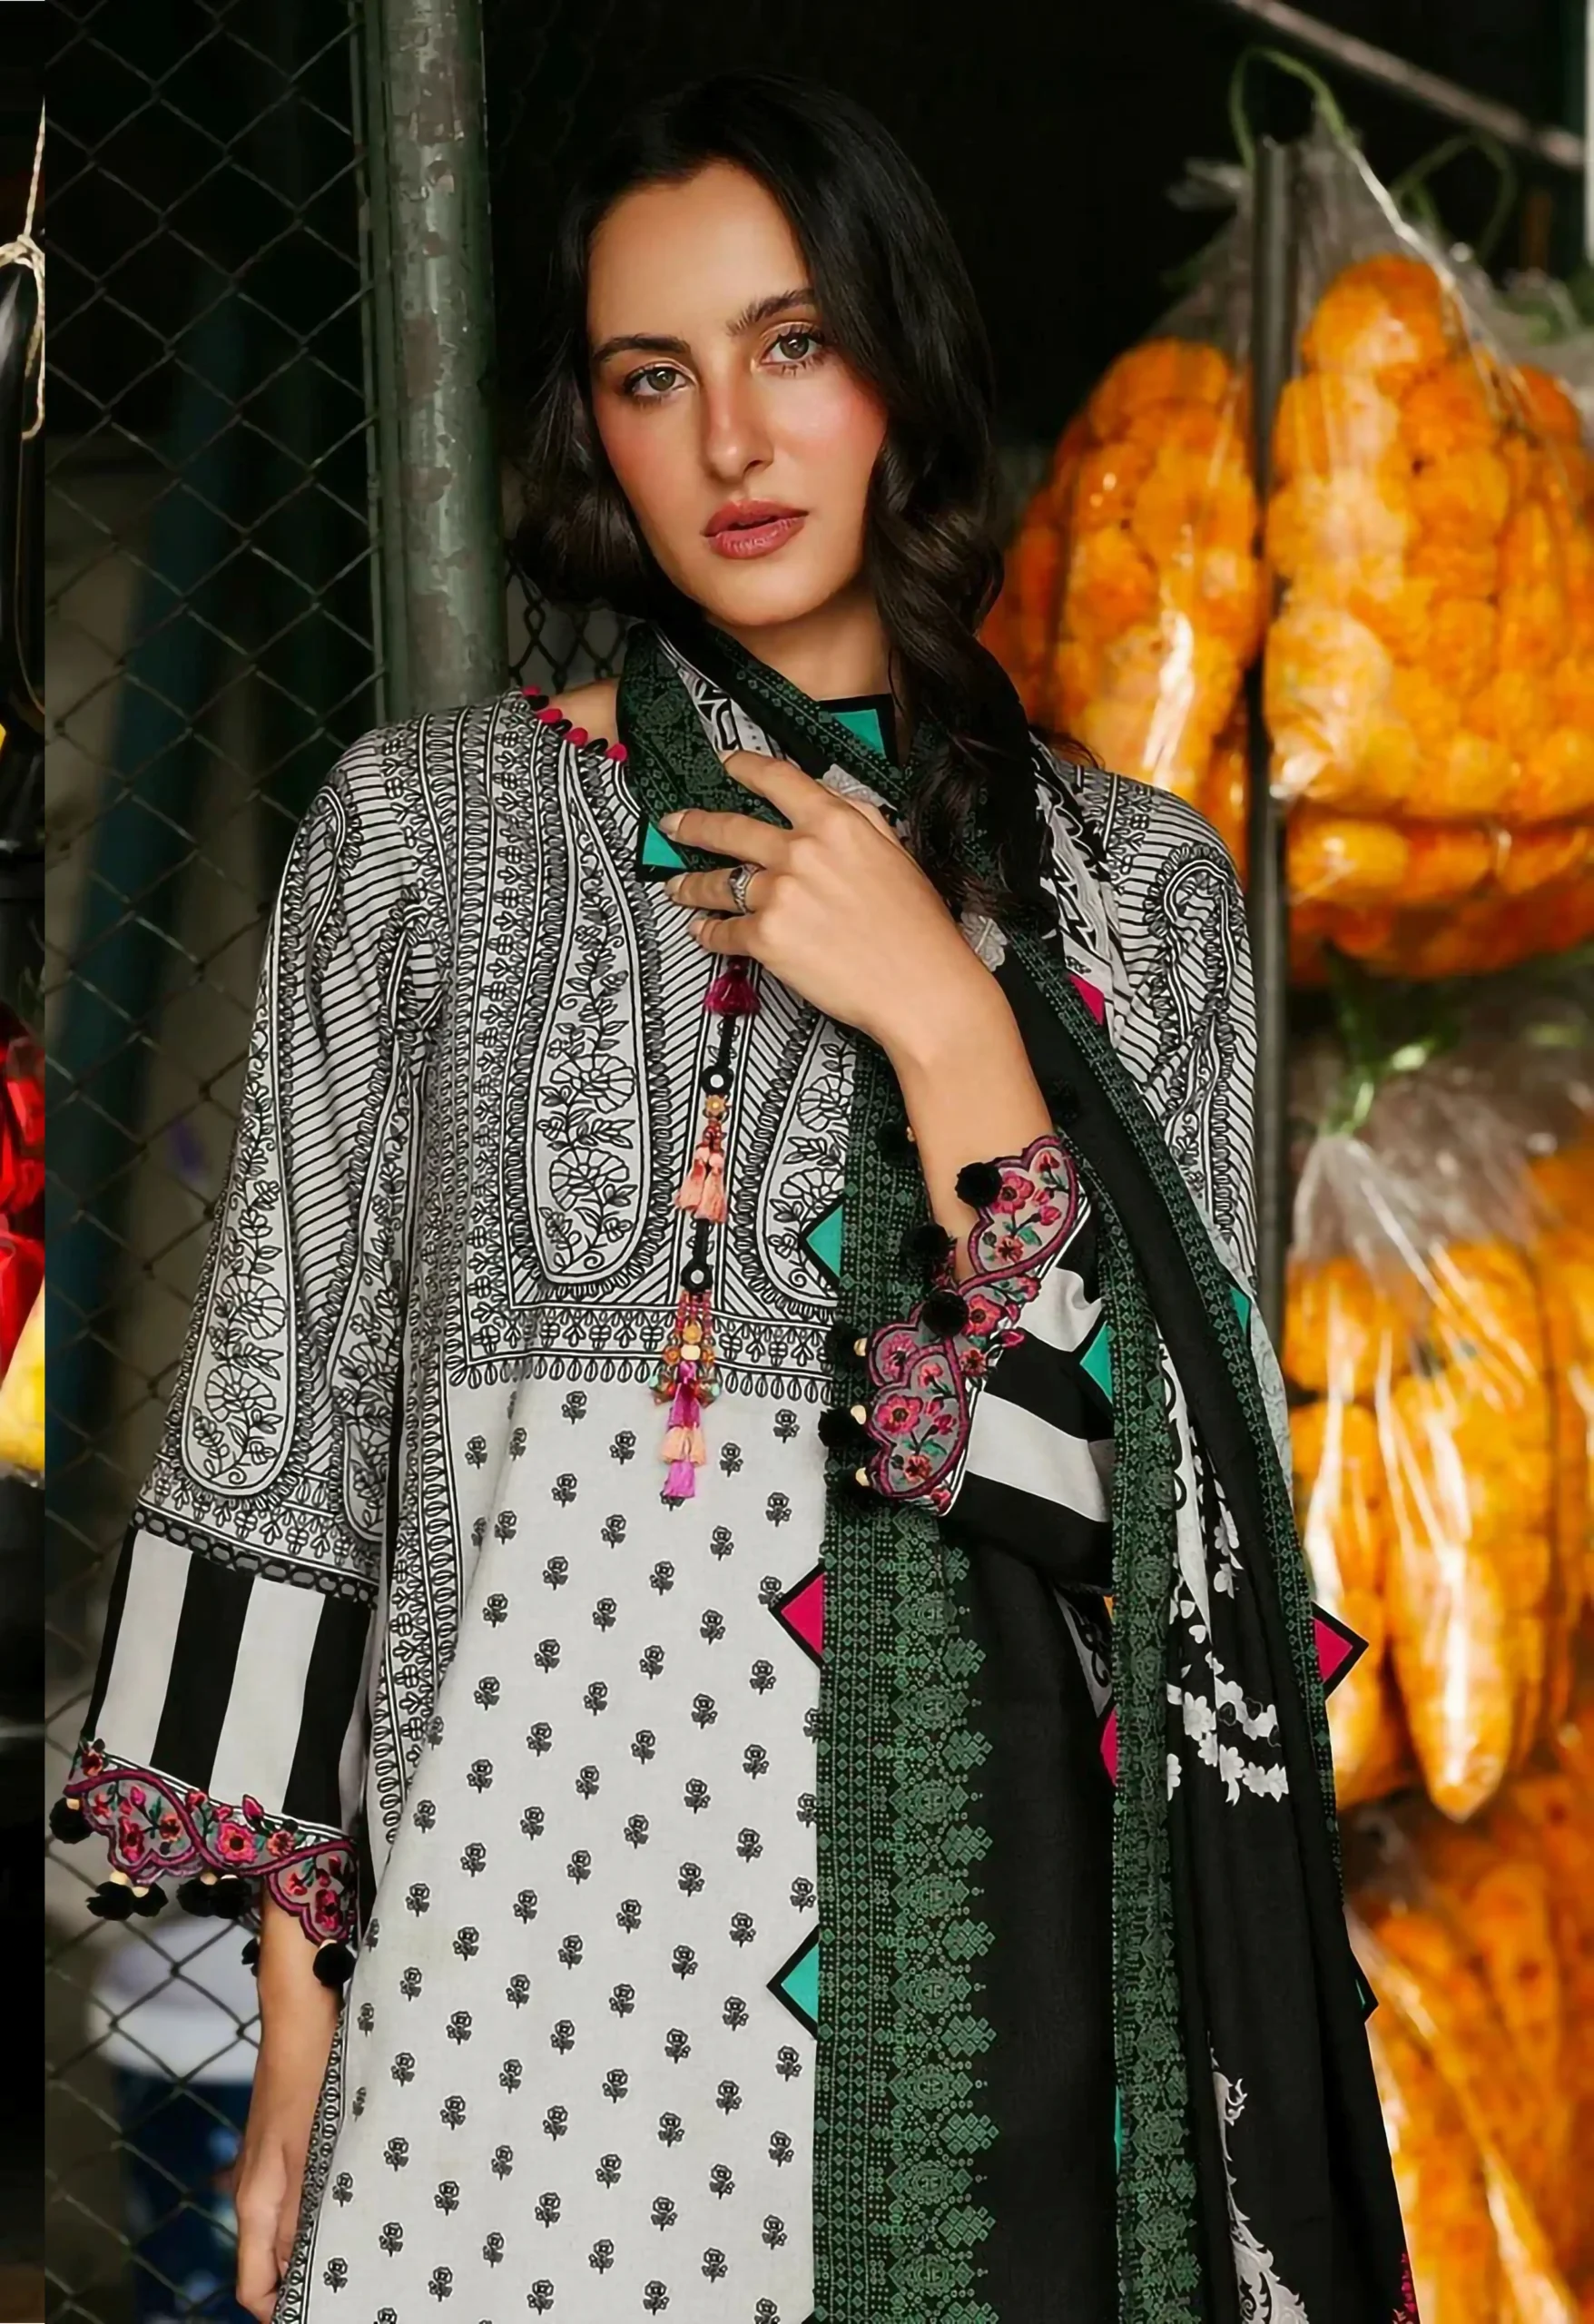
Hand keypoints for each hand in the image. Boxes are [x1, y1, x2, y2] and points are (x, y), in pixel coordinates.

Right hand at [234, 1903, 338, 2321]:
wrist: (301, 2013)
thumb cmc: (308, 2077)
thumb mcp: (310, 2151)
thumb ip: (303, 2213)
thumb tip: (302, 2271)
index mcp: (255, 2201)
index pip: (252, 2286)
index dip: (281, 2310)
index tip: (326, 2310)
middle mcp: (255, 2191)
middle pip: (270, 2262)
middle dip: (305, 2279)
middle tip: (358, 2282)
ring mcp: (269, 2166)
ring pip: (288, 2227)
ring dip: (318, 2241)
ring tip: (367, 2245)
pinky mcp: (287, 2144)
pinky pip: (299, 2194)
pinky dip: (321, 2206)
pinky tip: (360, 2198)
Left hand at [661, 748, 991, 1057]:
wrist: (920, 987)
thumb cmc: (917, 929)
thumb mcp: (896, 852)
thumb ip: (856, 819)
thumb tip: (827, 799)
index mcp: (835, 824)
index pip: (778, 780)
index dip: (745, 767)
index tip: (727, 763)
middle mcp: (801, 852)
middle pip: (728, 828)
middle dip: (693, 826)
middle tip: (675, 826)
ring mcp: (779, 894)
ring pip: (717, 883)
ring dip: (691, 886)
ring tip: (678, 889)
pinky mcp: (766, 938)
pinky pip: (723, 932)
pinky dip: (708, 933)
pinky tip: (702, 931)